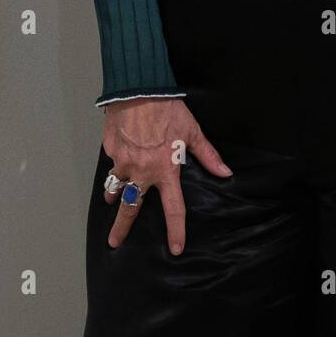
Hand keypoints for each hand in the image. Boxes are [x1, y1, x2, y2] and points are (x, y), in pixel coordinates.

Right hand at [101, 97, 232, 255]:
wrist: (138, 88)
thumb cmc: (167, 108)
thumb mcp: (191, 131)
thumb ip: (207, 155)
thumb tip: (225, 172)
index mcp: (165, 169)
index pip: (173, 208)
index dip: (176, 231)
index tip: (175, 248)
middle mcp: (142, 171)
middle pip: (131, 208)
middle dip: (121, 228)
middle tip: (115, 241)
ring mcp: (123, 161)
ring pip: (115, 187)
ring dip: (114, 196)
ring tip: (112, 201)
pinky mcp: (110, 150)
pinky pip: (112, 163)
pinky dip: (115, 165)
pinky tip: (118, 160)